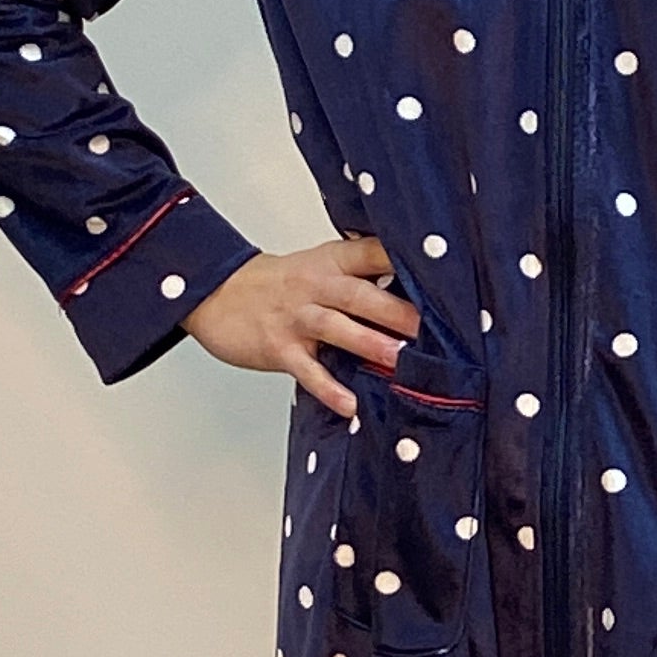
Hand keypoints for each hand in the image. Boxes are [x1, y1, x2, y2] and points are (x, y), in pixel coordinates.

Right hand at [184, 233, 419, 414]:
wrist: (216, 291)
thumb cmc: (280, 284)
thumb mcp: (320, 266)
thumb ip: (362, 276)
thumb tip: (418, 294)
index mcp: (332, 262)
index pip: (372, 253)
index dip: (404, 258)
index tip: (441, 273)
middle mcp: (316, 286)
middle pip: (359, 294)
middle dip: (396, 310)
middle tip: (433, 327)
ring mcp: (296, 317)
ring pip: (335, 327)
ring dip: (368, 343)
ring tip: (399, 360)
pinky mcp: (278, 347)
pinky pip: (307, 369)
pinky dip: (329, 388)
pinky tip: (350, 404)